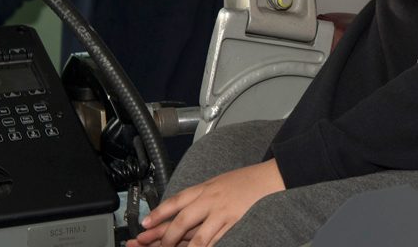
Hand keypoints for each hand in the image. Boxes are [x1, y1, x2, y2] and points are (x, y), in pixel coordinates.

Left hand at [128, 159, 284, 246]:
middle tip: (145, 244)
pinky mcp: (235, 223)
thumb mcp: (220, 182)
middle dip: (163, 236)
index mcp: (206, 187)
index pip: (176, 201)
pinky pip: (215, 240)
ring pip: (196, 235)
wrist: (272, 177)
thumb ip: (203, 195)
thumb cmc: (248, 180)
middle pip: (181, 220)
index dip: (158, 213)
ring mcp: (223, 213)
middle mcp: (211, 199)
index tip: (144, 223)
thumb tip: (184, 207)